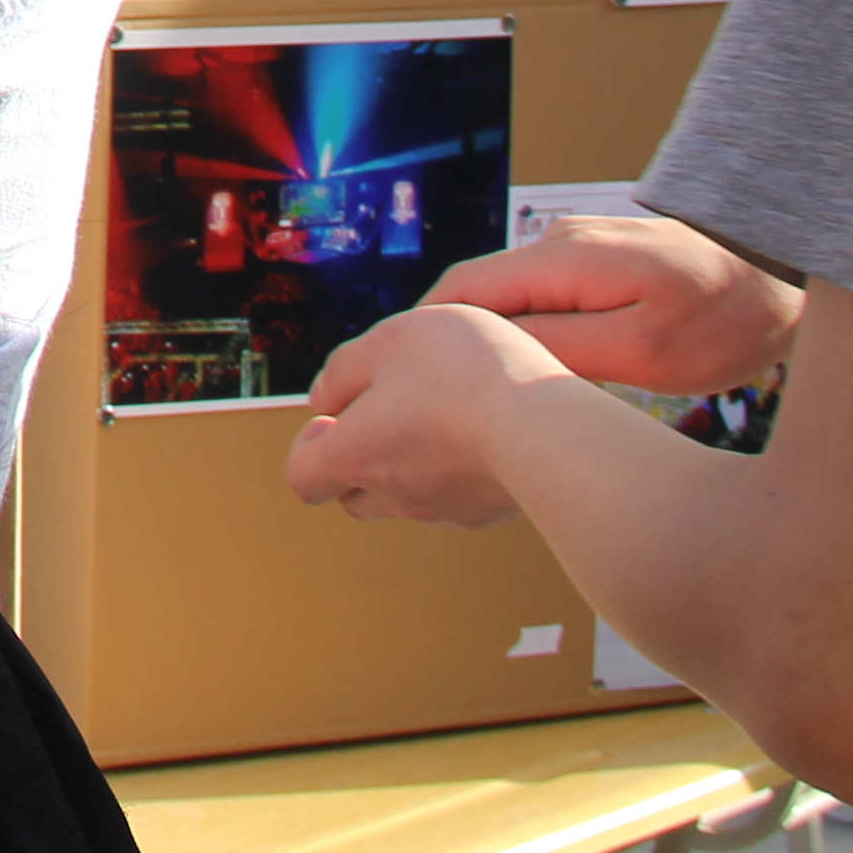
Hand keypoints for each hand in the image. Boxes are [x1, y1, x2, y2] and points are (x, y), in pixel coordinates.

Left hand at [285, 304, 575, 525]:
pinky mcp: (489, 511)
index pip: (302, 480)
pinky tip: (484, 426)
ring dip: (408, 460)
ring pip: (406, 496)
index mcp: (356, 456)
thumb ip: (344, 370)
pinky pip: (457, 495)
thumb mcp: (389, 341)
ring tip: (442, 408)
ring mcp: (445, 509)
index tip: (335, 415)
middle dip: (355, 457)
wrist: (550, 429)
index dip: (307, 448)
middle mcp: (396, 494)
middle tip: (389, 409)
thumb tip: (322, 400)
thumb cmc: (464, 374)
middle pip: (352, 495)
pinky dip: (456, 467)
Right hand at [423, 215, 802, 396]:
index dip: (422, 334)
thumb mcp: (644, 352)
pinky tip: (522, 378)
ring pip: (508, 299)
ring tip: (464, 398)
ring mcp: (579, 251)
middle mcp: (560, 243)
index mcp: (563, 258)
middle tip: (420, 401)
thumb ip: (563, 348)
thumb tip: (490, 356)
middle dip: (444, 343)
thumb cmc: (726, 325)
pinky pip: (539, 299)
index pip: (464, 290)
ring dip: (484, 343)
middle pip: (477, 293)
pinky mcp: (599, 267)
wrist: (784, 285)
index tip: (398, 380)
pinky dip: (519, 335)